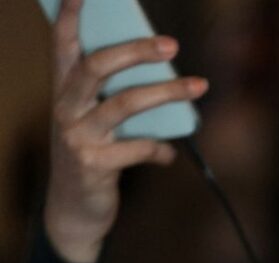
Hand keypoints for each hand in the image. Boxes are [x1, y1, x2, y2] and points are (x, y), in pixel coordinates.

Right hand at [44, 0, 207, 262]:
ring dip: (166, 92)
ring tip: (198, 85)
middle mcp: (64, 109)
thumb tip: (165, 71)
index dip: (71, 18)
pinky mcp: (93, 165)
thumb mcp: (97, 121)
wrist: (75, 209)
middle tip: (171, 43)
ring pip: (124, 104)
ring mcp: (77, 137)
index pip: (63, 46)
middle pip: (96, 67)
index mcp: (64, 91)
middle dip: (135, 51)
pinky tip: (168, 154)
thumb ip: (116, 96)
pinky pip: (138, 148)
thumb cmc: (95, 154)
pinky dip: (160, 149)